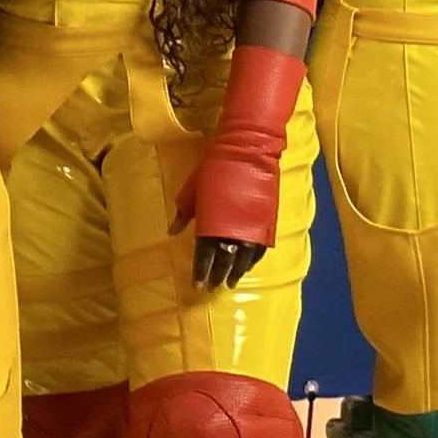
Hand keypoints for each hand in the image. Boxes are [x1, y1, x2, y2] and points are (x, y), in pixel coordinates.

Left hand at [171, 158, 276, 289]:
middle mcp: (231, 229)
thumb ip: (184, 213)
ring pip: (243, 259)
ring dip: (236, 272)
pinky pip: (259, 249)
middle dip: (217, 276)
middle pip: (223, 260)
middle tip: (212, 288)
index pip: (204, 255)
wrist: (247, 149)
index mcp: (211, 222)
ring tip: (230, 283)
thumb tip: (172, 232)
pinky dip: (252, 260)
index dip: (200, 271)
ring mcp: (251, 226)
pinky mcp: (266, 221)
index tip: (197, 285)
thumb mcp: (193, 189)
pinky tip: (246, 267)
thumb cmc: (214, 166)